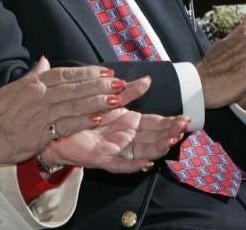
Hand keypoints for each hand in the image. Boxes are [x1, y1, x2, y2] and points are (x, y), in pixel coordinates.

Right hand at [0, 57, 150, 166]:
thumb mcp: (13, 87)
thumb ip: (33, 75)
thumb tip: (44, 61)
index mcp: (34, 83)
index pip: (66, 74)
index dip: (88, 73)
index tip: (105, 72)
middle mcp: (40, 94)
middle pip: (75, 87)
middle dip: (99, 85)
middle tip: (119, 83)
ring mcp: (42, 113)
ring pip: (75, 104)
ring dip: (97, 101)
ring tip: (116, 98)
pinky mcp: (41, 133)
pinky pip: (66, 124)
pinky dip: (82, 120)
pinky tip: (98, 117)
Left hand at [42, 102, 189, 173]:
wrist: (59, 126)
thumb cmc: (85, 113)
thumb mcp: (110, 99)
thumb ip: (129, 92)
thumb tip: (148, 80)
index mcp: (130, 123)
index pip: (156, 124)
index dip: (170, 122)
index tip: (186, 118)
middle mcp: (127, 138)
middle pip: (154, 137)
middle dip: (169, 133)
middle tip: (183, 127)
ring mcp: (117, 150)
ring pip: (142, 151)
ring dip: (158, 147)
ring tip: (171, 140)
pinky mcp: (102, 159)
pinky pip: (121, 164)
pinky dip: (133, 164)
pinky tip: (145, 162)